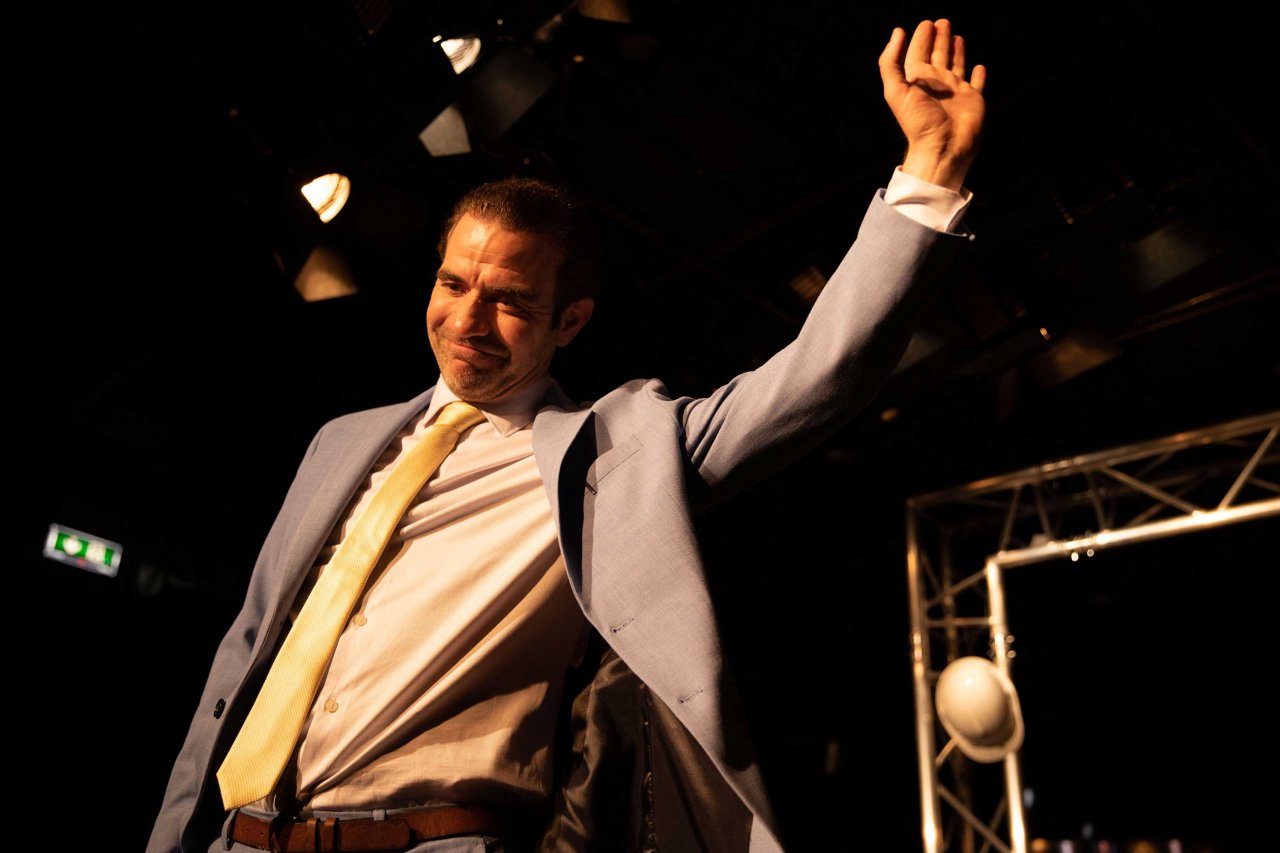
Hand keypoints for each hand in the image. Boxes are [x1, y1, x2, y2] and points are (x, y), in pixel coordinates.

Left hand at [879, 19, 986, 191]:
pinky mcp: (973, 100)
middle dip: (939, 39)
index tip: (926, 24)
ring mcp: (956, 92)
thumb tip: (897, 32)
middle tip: (941, 22)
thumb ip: (891, 63)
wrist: (942, 148)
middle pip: (938, 56)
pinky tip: (980, 67)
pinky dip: (979, 76)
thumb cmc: (918, 121)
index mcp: (919, 81)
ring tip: (957, 35)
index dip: (921, 38)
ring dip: (956, 51)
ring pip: (956, 65)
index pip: (918, 54)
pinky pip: (977, 84)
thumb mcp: (896, 90)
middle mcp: (937, 84)